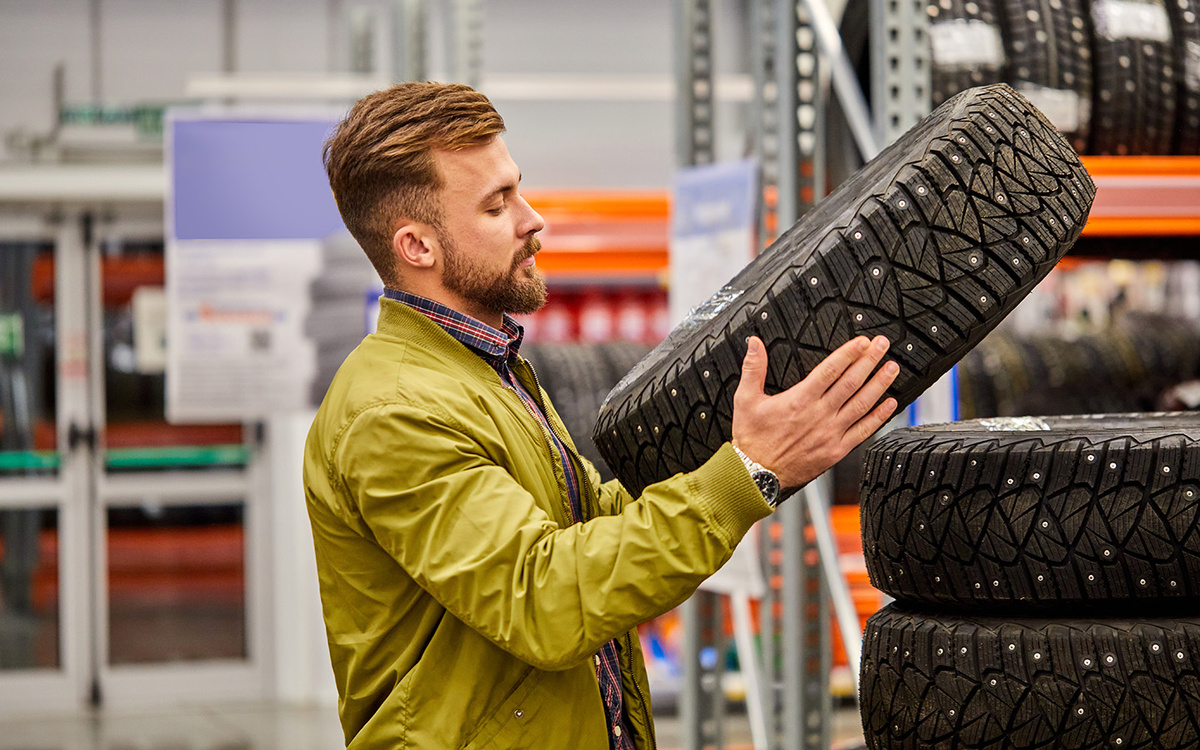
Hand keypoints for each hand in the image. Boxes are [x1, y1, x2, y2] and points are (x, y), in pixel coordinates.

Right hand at [731, 335, 898, 489]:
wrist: (756, 474)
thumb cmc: (752, 439)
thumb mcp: (745, 399)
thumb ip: (753, 368)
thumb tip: (754, 343)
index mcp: (799, 400)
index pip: (830, 370)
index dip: (849, 353)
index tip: (863, 342)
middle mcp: (819, 415)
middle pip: (851, 382)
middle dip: (869, 361)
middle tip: (882, 345)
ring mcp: (830, 433)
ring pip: (861, 404)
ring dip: (879, 384)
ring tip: (891, 368)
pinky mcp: (836, 450)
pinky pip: (863, 431)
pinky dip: (878, 417)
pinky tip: (889, 404)